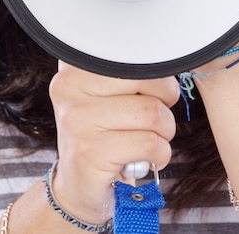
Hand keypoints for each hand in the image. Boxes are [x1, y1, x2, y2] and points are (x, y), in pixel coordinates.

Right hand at [49, 63, 179, 223]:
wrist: (79, 185)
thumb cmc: (104, 133)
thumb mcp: (107, 94)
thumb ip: (128, 70)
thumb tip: (168, 57)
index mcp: (75, 66)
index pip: (132, 52)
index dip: (154, 73)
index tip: (151, 88)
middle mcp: (69, 87)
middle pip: (146, 78)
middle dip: (165, 100)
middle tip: (156, 116)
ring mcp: (77, 120)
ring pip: (151, 112)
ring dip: (164, 131)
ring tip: (150, 138)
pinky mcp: (90, 153)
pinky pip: (149, 143)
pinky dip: (160, 153)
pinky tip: (146, 158)